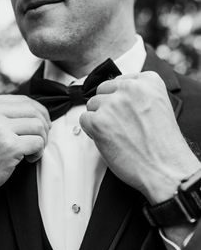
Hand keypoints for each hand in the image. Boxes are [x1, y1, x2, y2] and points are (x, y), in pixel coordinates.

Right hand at [0, 94, 50, 208]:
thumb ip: (6, 113)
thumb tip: (39, 110)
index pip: (24, 100)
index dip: (39, 113)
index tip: (40, 127)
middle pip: (34, 112)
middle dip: (43, 127)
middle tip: (39, 141)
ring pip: (39, 126)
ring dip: (42, 141)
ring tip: (32, 150)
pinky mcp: (9, 147)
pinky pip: (38, 143)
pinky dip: (38, 152)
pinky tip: (29, 158)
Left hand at [80, 72, 200, 203]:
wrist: (165, 168)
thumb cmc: (162, 145)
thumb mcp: (158, 107)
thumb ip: (138, 96)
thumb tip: (115, 95)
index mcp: (149, 81)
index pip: (119, 81)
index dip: (119, 99)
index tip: (126, 113)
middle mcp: (130, 88)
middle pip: (103, 90)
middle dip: (107, 107)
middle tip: (119, 126)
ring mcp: (113, 104)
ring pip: (92, 104)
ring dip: (99, 119)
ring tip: (117, 135)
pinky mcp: (99, 121)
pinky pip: (84, 119)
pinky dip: (92, 131)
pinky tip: (108, 140)